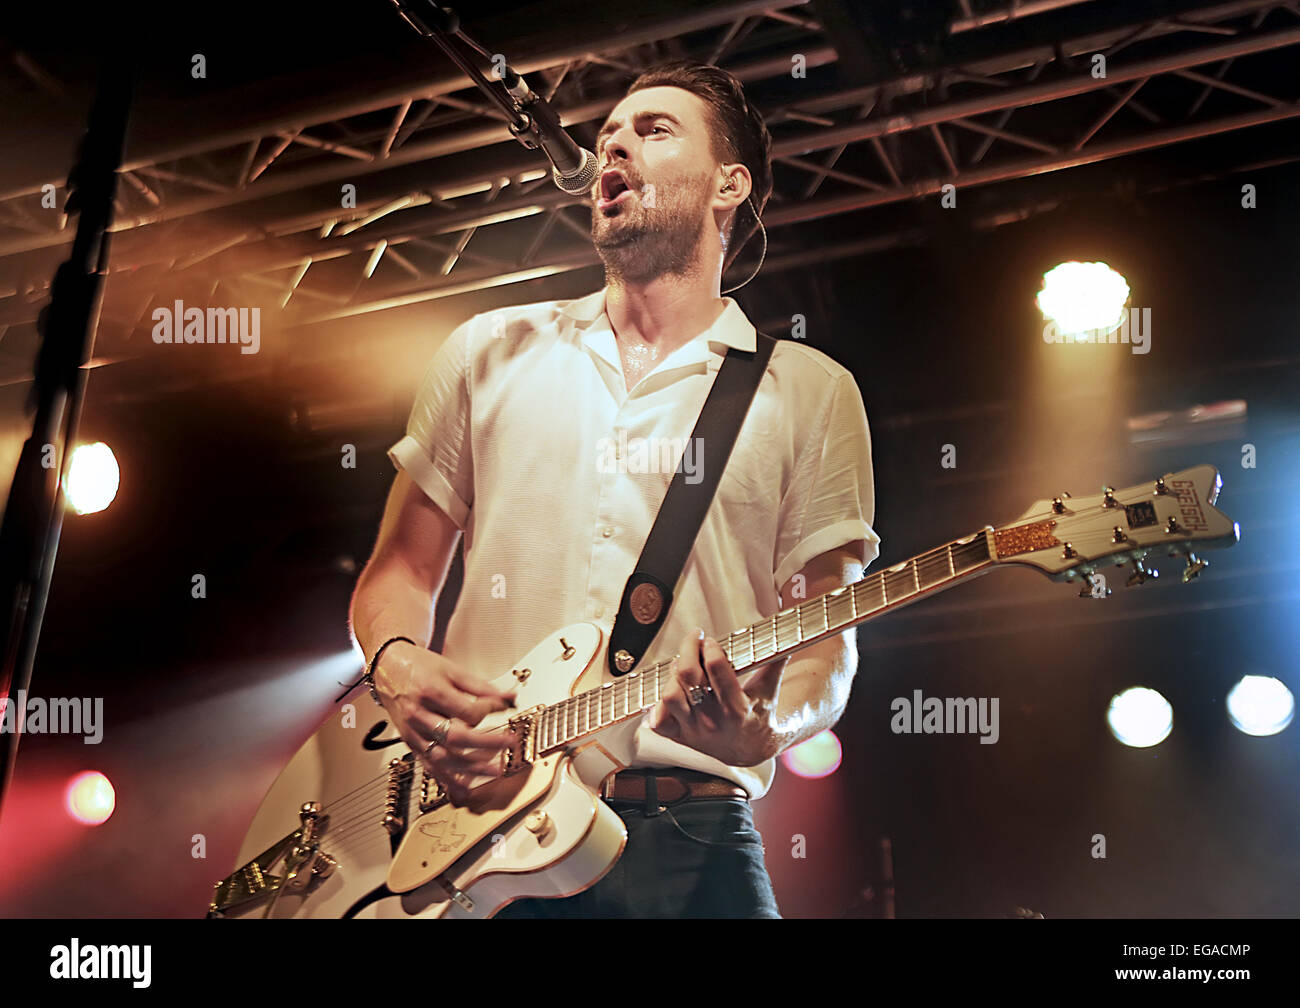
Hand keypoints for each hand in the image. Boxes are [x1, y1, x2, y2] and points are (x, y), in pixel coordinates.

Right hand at [372, 641, 516, 805]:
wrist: (387, 669)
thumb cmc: (418, 667)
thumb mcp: (451, 670)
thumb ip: (481, 686)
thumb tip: (508, 698)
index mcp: (430, 692)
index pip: (466, 711)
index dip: (489, 711)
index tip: (503, 708)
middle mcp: (419, 715)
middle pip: (455, 737)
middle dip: (486, 744)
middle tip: (509, 743)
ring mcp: (413, 733)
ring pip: (442, 758)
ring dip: (471, 769)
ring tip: (494, 771)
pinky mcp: (410, 744)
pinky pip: (429, 766)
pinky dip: (448, 780)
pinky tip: (465, 788)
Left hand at [648, 628, 786, 766]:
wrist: (751, 749)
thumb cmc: (760, 713)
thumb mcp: (769, 689)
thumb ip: (776, 661)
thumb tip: (789, 636)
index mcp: (738, 708)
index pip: (716, 667)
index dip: (711, 647)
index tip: (711, 640)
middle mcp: (713, 721)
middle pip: (687, 675)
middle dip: (689, 648)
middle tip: (695, 639)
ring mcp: (694, 731)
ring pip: (669, 695)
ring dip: (673, 674)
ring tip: (683, 665)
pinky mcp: (680, 738)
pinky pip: (657, 722)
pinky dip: (657, 705)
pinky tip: (672, 689)